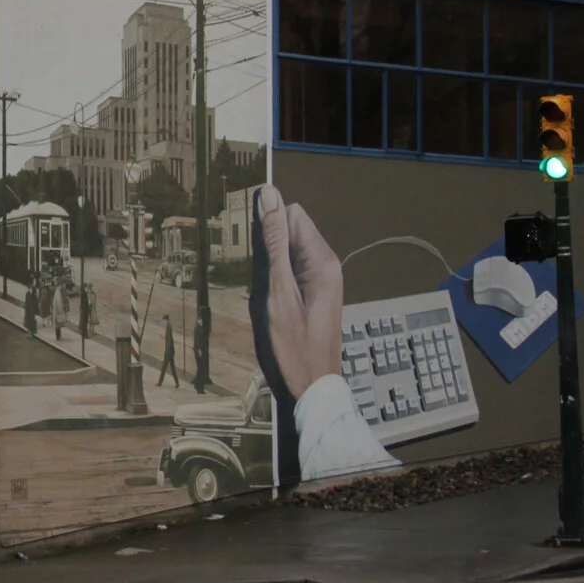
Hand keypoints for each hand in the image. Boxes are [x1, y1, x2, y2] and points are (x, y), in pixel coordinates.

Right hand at [257, 185, 342, 400]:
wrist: (312, 385)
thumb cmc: (295, 346)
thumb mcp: (278, 292)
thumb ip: (274, 244)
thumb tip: (270, 197)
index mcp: (323, 261)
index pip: (293, 215)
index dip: (269, 226)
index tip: (255, 252)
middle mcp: (328, 264)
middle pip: (291, 231)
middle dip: (269, 248)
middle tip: (262, 282)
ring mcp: (323, 278)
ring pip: (288, 251)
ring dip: (270, 266)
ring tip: (267, 296)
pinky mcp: (316, 289)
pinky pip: (291, 269)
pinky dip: (276, 279)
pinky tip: (272, 302)